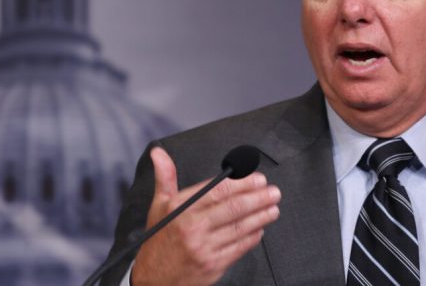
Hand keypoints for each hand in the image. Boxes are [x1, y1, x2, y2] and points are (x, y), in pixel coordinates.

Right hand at [131, 147, 280, 284]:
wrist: (152, 279)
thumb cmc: (158, 240)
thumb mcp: (158, 206)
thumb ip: (165, 177)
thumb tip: (159, 153)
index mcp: (181, 210)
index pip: (218, 191)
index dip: (242, 183)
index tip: (258, 179)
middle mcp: (193, 228)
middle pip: (233, 208)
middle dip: (259, 198)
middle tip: (273, 192)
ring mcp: (204, 248)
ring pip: (240, 228)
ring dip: (261, 217)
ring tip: (273, 208)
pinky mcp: (213, 266)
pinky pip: (239, 248)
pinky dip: (253, 237)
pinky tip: (260, 229)